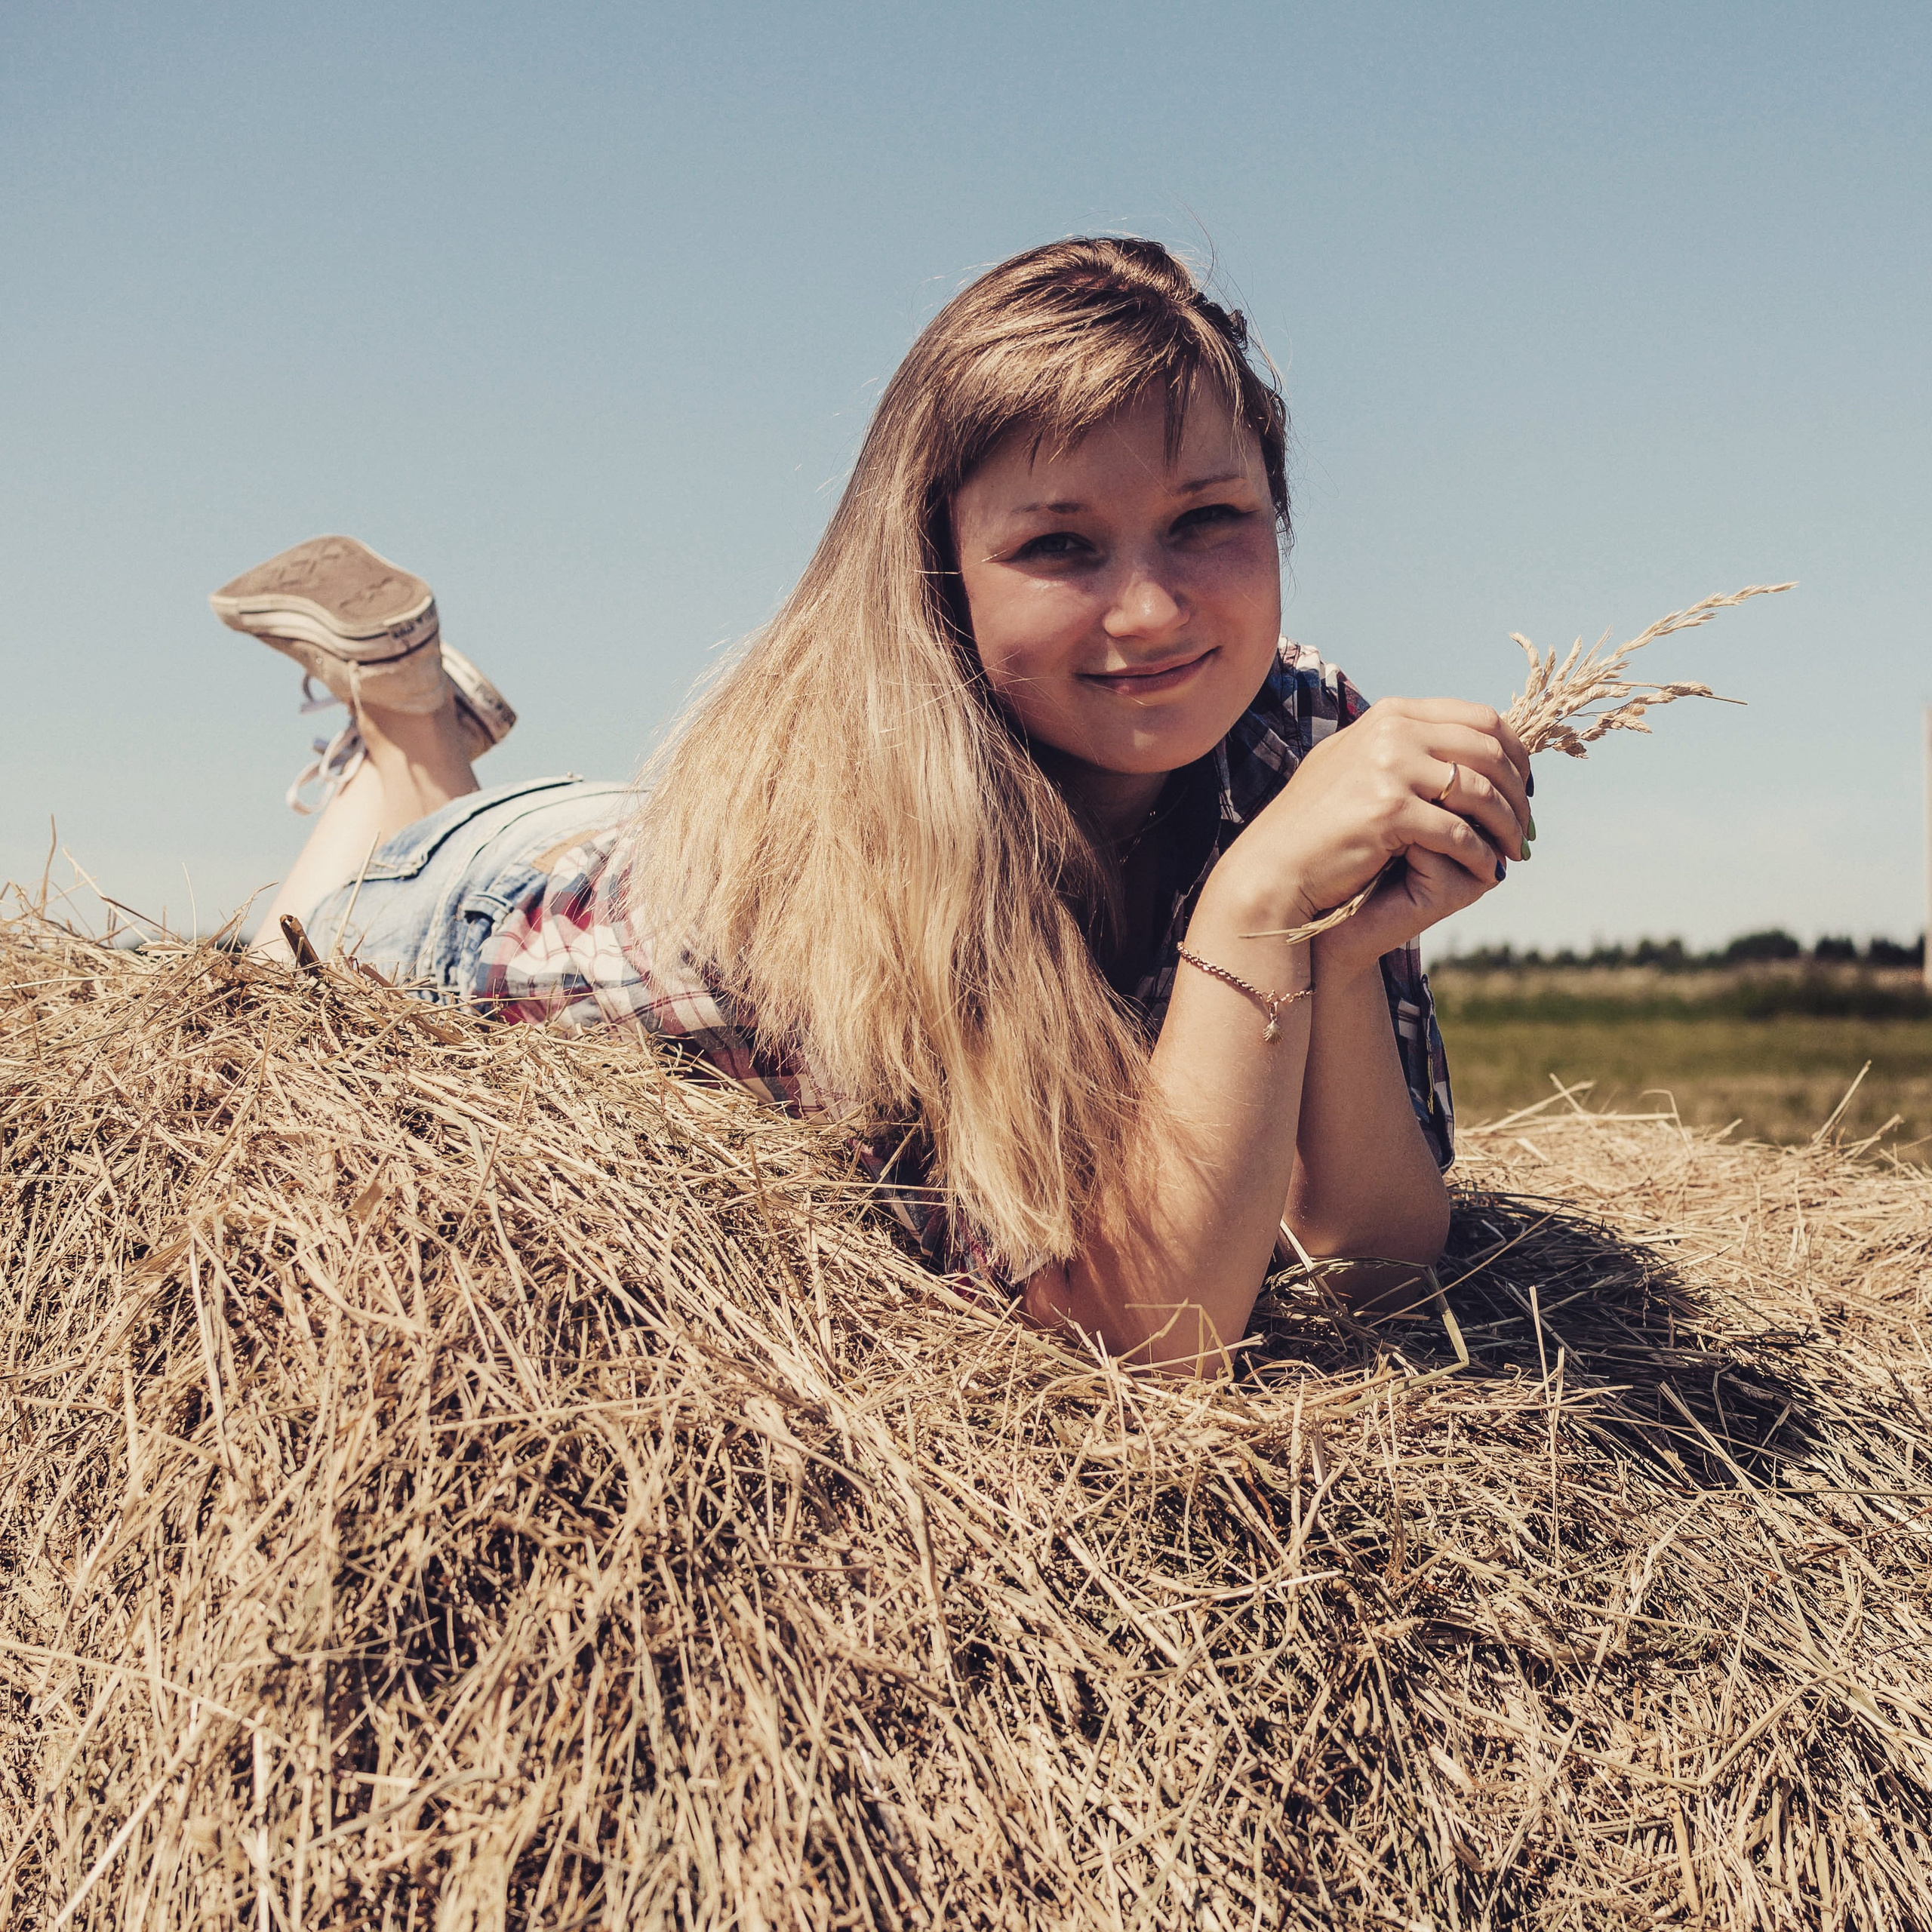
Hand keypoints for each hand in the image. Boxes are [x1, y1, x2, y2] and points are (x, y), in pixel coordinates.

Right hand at [1207, 697, 1531, 971]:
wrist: (1274, 867)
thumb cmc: (1314, 825)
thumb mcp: (1354, 764)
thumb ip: (1399, 745)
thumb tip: (1455, 744)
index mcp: (1391, 714)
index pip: (1481, 719)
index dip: (1516, 753)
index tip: (1524, 787)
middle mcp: (1392, 731)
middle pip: (1489, 751)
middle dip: (1519, 792)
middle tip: (1527, 826)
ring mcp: (1389, 767)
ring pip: (1481, 792)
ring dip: (1507, 826)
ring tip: (1513, 851)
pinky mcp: (1389, 810)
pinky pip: (1458, 833)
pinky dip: (1480, 854)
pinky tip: (1487, 871)